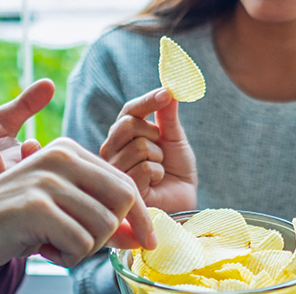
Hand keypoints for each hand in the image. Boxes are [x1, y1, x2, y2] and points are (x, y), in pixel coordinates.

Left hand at [0, 79, 54, 201]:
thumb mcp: (3, 121)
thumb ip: (26, 105)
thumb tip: (50, 81)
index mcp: (17, 170)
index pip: (33, 169)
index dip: (34, 160)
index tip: (31, 142)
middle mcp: (0, 187)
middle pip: (12, 185)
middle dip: (10, 165)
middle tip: (3, 145)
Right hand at [0, 138, 157, 290]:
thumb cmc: (7, 225)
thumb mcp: (59, 215)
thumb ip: (100, 220)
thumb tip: (143, 238)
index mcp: (67, 151)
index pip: (125, 182)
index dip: (141, 217)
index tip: (146, 242)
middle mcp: (60, 157)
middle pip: (123, 201)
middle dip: (114, 234)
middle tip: (84, 247)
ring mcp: (47, 180)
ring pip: (104, 226)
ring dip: (85, 249)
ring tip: (55, 247)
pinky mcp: (35, 207)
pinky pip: (80, 243)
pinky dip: (68, 258)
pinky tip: (44, 251)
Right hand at [101, 88, 196, 212]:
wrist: (183, 203)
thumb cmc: (176, 173)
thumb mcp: (174, 140)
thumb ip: (168, 116)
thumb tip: (170, 88)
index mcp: (122, 136)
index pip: (129, 111)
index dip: (147, 101)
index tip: (166, 94)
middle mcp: (112, 151)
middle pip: (128, 125)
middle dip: (153, 135)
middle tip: (161, 150)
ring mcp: (114, 170)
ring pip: (139, 147)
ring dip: (159, 158)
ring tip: (158, 171)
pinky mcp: (122, 188)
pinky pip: (145, 167)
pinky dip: (158, 173)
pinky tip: (155, 184)